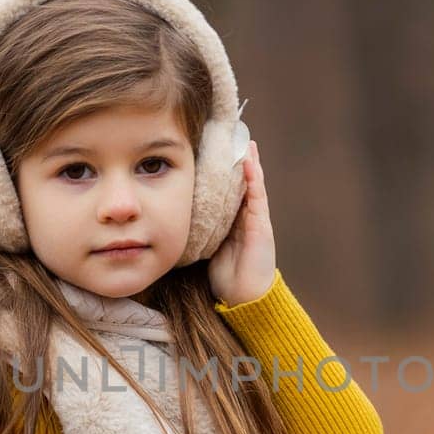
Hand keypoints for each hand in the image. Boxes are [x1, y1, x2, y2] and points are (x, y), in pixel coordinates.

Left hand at [207, 140, 276, 306]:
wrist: (244, 298)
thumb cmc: (225, 278)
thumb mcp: (205, 248)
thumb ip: (198, 232)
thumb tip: (172, 219)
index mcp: (232, 221)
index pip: (227, 190)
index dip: (222, 170)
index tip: (214, 149)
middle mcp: (245, 217)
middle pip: (241, 182)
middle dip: (238, 160)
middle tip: (233, 135)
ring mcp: (255, 219)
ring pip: (252, 184)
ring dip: (249, 162)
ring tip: (245, 140)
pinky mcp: (261, 225)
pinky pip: (257, 196)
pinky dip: (254, 178)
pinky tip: (249, 161)